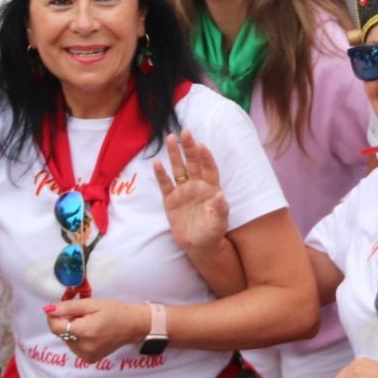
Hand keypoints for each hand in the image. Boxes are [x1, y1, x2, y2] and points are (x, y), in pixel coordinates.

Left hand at [45, 297, 151, 362]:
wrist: (133, 326)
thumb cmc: (114, 311)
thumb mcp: (92, 304)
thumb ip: (68, 307)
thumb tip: (48, 309)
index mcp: (84, 332)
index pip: (55, 327)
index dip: (54, 316)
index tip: (61, 308)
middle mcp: (83, 347)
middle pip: (61, 333)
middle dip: (66, 321)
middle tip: (81, 313)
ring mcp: (86, 356)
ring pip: (66, 340)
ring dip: (71, 330)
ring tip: (88, 323)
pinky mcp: (89, 359)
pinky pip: (74, 347)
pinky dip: (78, 339)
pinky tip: (90, 333)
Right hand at [153, 130, 229, 253]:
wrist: (199, 245)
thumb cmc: (212, 232)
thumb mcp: (219, 223)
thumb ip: (219, 209)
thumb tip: (220, 195)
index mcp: (211, 188)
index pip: (209, 168)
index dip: (205, 157)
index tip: (201, 145)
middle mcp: (197, 185)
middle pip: (193, 163)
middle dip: (189, 148)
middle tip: (185, 132)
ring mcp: (183, 191)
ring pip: (178, 168)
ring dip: (175, 154)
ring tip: (170, 138)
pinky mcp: (171, 200)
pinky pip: (165, 184)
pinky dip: (161, 175)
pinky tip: (157, 164)